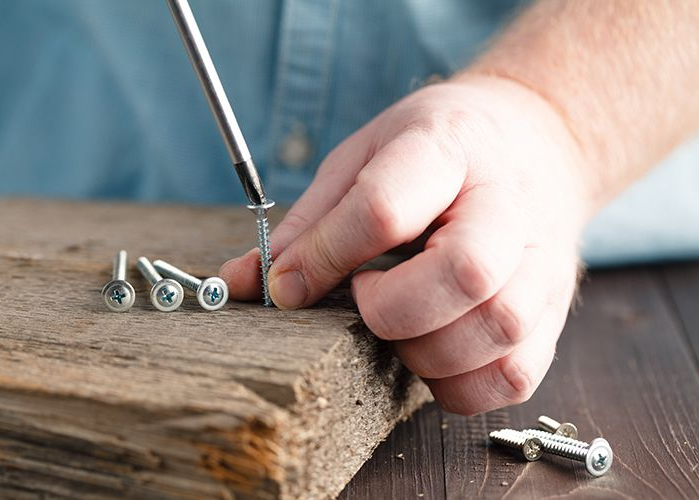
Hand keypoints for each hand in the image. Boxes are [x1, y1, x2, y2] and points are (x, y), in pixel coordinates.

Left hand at [220, 75, 591, 414]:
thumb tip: (245, 282)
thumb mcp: (366, 156)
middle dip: (390, 311)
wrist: (537, 141)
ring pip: (498, 332)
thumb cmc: (442, 149)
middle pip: (464, 273)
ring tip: (399, 326)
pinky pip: (514, 375)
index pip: (383, 210)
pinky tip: (432, 354)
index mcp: (447, 150)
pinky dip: (460, 384)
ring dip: (425, 353)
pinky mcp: (554, 310)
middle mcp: (508, 207)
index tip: (289, 283)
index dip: (325, 257)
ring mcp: (541, 262)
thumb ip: (310, 223)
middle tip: (365, 298)